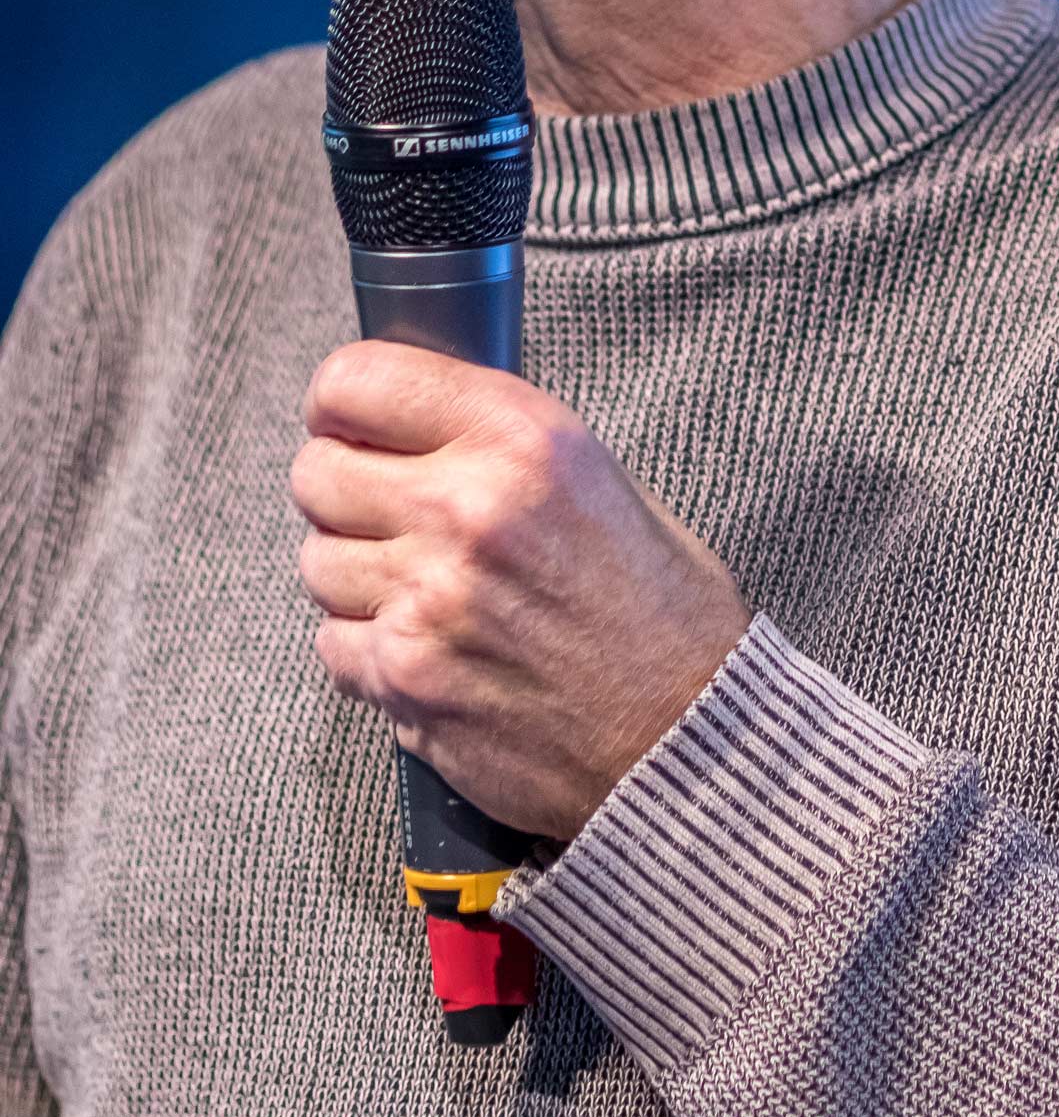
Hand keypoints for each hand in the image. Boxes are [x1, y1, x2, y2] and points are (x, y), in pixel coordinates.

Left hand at [290, 341, 751, 843]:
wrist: (684, 734)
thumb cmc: (659, 606)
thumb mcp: (597, 476)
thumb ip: (494, 443)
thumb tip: (405, 426)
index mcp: (521, 438)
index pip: (359, 382)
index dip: (340, 401)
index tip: (344, 419)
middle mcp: (467, 508)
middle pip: (317, 472)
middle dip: (341, 487)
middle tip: (382, 507)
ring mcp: (427, 600)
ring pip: (316, 559)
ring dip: (354, 570)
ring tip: (421, 585)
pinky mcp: (406, 680)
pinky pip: (333, 642)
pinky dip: (366, 646)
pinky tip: (429, 645)